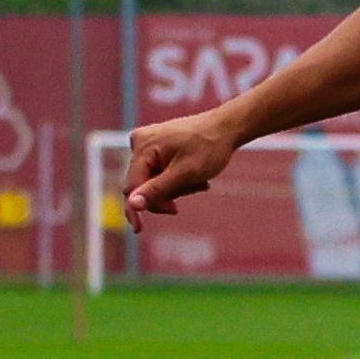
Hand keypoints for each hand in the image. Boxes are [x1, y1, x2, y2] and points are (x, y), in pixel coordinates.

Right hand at [120, 113, 237, 228]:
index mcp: (142, 146)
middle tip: (196, 188)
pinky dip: (178, 180)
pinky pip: (160, 173)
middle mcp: (139, 142)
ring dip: (176, 188)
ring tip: (201, 181)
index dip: (138, 208)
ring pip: (153, 182)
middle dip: (168, 194)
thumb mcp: (184, 174)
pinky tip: (196, 177)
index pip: (133, 187)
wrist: (226, 128)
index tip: (139, 230)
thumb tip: (132, 204)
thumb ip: (157, 190)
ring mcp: (147, 144)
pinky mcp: (155, 147)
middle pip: (143, 185)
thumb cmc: (209, 148)